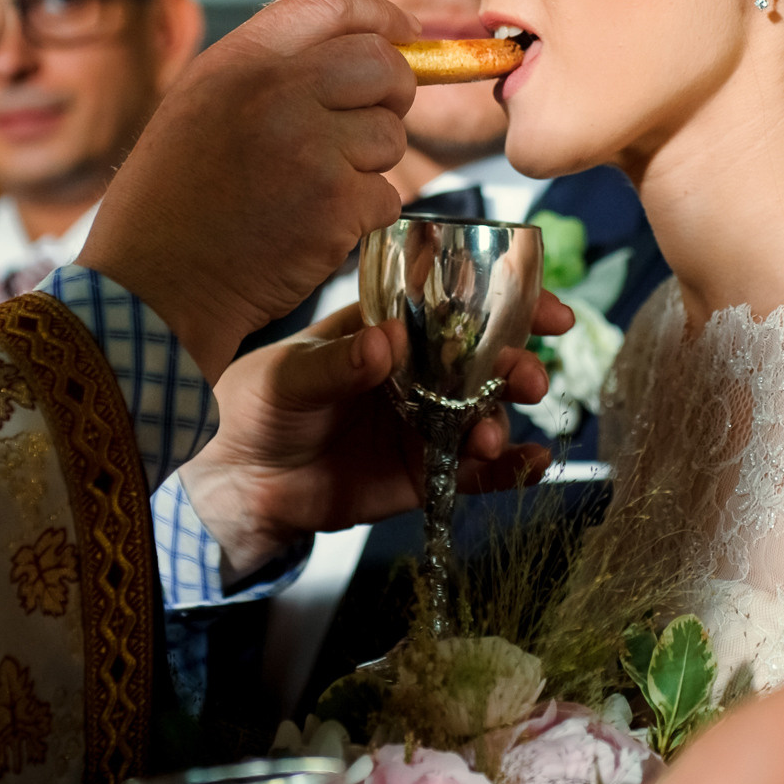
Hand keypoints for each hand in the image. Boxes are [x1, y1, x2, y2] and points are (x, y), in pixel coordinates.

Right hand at [76, 0, 418, 381]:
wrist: (155, 283)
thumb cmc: (175, 201)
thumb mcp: (199, 105)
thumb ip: (269, 71)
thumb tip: (361, 49)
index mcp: (238, 61)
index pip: (329, 8)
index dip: (379, 16)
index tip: (405, 33)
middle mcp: (277, 93)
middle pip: (382, 66)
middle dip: (394, 93)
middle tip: (372, 122)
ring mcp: (312, 149)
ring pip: (390, 137)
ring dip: (369, 165)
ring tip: (313, 190)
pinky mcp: (336, 206)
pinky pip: (387, 196)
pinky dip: (362, 216)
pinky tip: (314, 228)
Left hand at [176, 293, 571, 579]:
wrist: (236, 482)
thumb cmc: (254, 405)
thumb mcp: (288, 375)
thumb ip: (338, 362)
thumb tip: (387, 344)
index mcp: (388, 328)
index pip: (456, 303)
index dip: (508, 300)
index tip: (547, 306)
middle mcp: (417, 371)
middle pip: (484, 359)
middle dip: (516, 362)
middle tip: (525, 375)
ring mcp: (425, 420)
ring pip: (485, 411)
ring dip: (503, 417)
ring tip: (489, 434)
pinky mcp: (425, 470)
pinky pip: (477, 470)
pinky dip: (510, 468)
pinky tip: (532, 464)